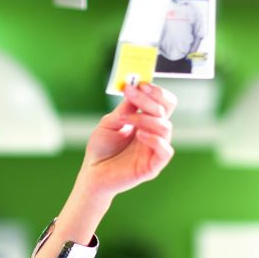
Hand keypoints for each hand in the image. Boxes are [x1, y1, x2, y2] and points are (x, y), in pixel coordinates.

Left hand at [80, 82, 176, 198]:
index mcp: (146, 122)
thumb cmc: (101, 149)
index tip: (139, 84)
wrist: (92, 173)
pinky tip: (139, 135)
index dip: (155, 92)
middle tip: (132, 93)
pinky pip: (165, 151)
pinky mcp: (153, 166)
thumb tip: (135, 89)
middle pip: (166, 110)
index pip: (162, 103)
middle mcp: (154, 134)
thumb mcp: (110, 123)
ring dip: (145, 118)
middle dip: (149, 99)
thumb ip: (124, 109)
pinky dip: (155, 140)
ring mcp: (154, 149)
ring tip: (125, 119)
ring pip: (165, 127)